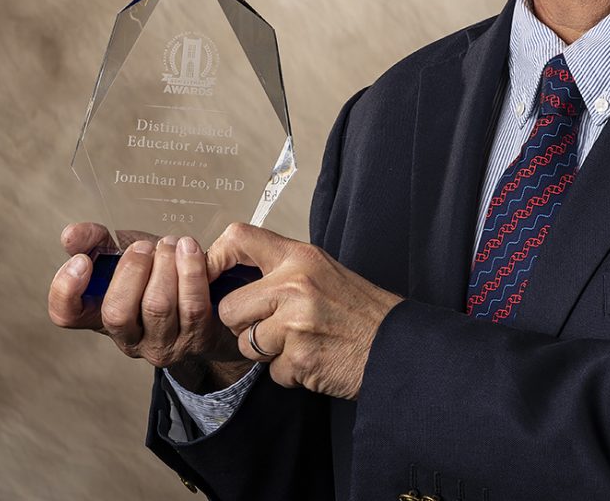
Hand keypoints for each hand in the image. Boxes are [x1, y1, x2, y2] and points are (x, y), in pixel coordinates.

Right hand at [48, 222, 250, 388]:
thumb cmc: (158, 277)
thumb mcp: (125, 258)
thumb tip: (71, 234)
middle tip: (146, 246)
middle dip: (132, 270)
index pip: (66, 315)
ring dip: (165, 266)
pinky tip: (191, 251)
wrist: (210, 304)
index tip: (83, 260)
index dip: (66, 289)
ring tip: (172, 243)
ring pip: (157, 307)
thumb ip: (95, 242)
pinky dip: (192, 272)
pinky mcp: (196, 338)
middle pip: (117, 312)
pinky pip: (193, 305)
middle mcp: (127, 338)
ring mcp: (162, 344)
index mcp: (100, 316)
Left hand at [206, 222, 403, 399]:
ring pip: (245, 344)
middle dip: (244, 325)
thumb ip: (280, 270)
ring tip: (300, 341)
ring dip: (267, 351)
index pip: (238, 238)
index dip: (215, 259)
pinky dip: (288, 371)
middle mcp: (294, 284)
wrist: (395, 345)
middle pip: (229, 307)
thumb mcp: (322, 271)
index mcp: (300, 257)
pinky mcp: (298, 358)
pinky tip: (313, 358)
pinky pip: (270, 371)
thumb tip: (232, 275)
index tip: (214, 278)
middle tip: (276, 326)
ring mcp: (295, 323)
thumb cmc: (359, 310)